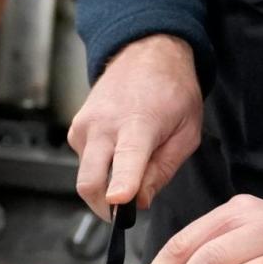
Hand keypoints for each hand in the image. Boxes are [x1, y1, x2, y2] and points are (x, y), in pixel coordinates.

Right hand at [66, 34, 201, 218]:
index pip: (126, 161)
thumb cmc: (172, 90)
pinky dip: (99, 167)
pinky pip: (83, 160)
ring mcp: (85, 124)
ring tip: (130, 166)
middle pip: (89, 181)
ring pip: (85, 174)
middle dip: (104, 207)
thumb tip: (141, 202)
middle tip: (125, 212)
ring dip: (103, 184)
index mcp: (138, 123)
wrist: (145, 52)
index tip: (118, 204)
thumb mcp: (187, 132)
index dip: (121, 186)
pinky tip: (118, 150)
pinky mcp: (75, 126)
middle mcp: (104, 124)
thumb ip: (164, 170)